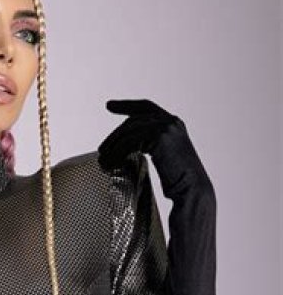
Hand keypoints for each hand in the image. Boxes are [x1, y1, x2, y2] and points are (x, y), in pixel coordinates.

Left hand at [97, 99, 213, 197]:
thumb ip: (150, 143)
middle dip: (114, 136)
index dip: (126, 105)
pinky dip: (116, 153)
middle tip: (101, 150)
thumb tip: (125, 144)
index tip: (108, 105)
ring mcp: (166, 127)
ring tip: (103, 160)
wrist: (193, 189)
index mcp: (174, 123)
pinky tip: (111, 163)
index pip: (146, 106)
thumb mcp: (165, 154)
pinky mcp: (159, 137)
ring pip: (129, 132)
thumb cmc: (178, 178)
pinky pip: (129, 142)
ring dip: (112, 147)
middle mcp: (171, 121)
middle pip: (132, 121)